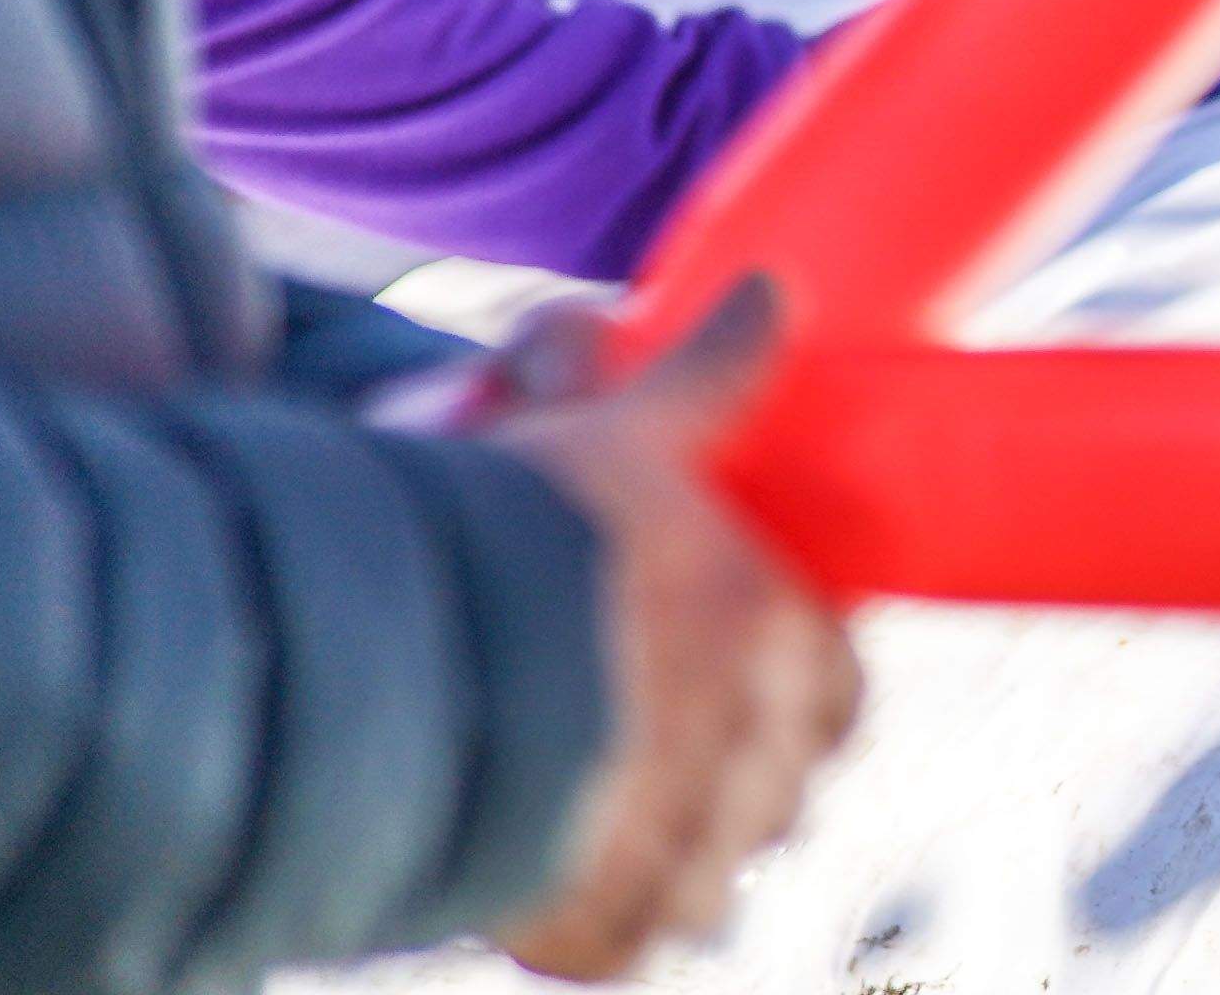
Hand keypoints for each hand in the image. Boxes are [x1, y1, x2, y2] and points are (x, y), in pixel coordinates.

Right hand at [477, 276, 866, 981]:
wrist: (382, 652)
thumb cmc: (514, 527)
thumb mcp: (620, 432)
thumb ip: (708, 375)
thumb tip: (775, 290)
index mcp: (762, 626)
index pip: (837, 686)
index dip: (807, 694)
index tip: (767, 692)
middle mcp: (734, 735)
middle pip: (778, 793)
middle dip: (740, 785)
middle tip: (675, 767)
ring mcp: (666, 837)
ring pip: (715, 881)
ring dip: (681, 864)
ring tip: (616, 832)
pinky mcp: (587, 919)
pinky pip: (631, 944)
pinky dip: (610, 931)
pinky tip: (571, 897)